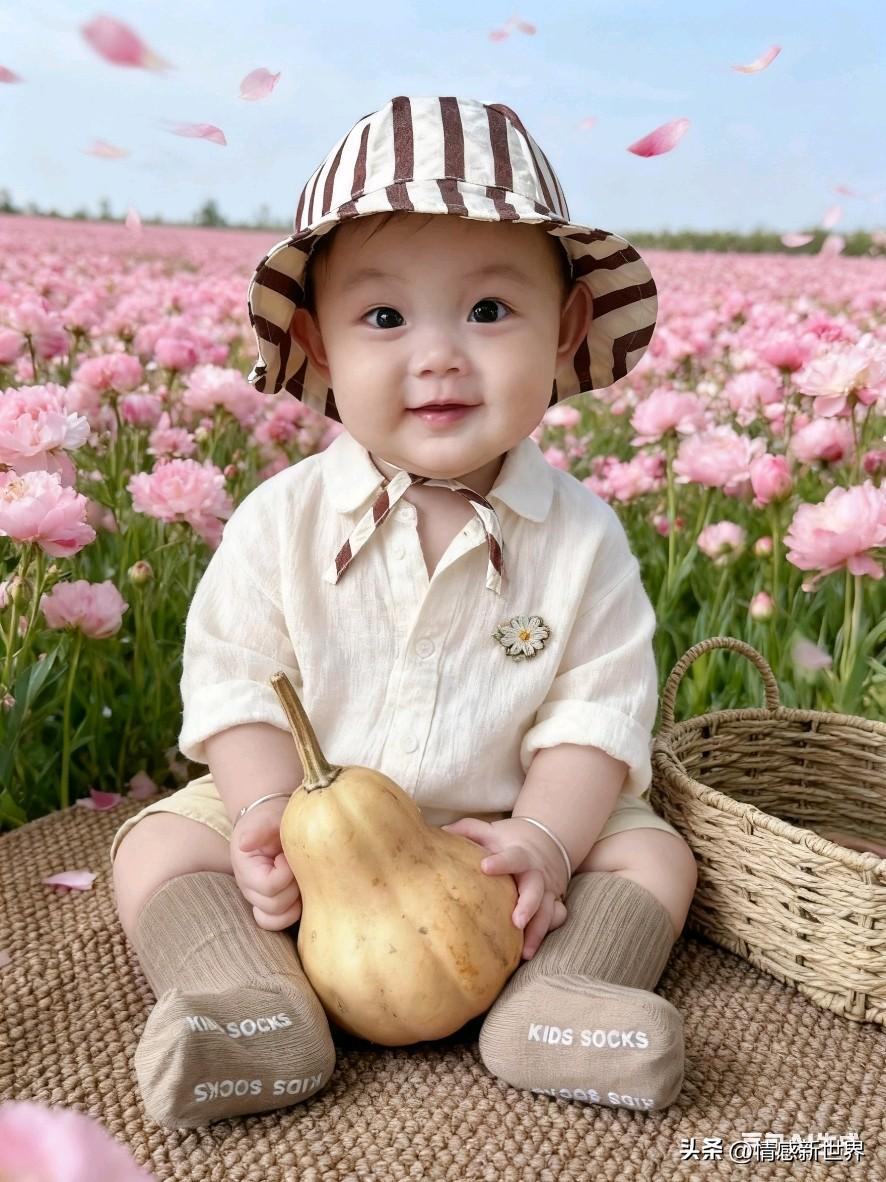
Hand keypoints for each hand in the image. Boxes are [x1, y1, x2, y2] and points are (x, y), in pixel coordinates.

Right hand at [230, 796, 301, 930]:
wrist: (271, 824)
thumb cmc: (270, 820)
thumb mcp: (267, 818)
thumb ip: (259, 829)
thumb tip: (244, 843)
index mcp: (246, 869)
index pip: (269, 886)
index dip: (286, 873)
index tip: (289, 854)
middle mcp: (250, 890)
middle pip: (275, 906)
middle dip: (293, 886)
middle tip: (298, 866)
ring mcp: (261, 900)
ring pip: (278, 919)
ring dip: (296, 902)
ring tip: (301, 879)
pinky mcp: (274, 905)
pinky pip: (280, 922)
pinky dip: (294, 912)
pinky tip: (303, 892)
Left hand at [440, 816, 568, 959]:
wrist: (546, 841)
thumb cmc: (509, 841)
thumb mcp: (491, 831)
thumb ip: (468, 830)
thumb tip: (441, 833)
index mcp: (520, 854)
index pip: (513, 857)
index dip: (501, 862)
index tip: (485, 867)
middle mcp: (535, 873)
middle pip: (535, 889)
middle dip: (527, 905)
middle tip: (516, 922)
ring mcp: (546, 889)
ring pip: (547, 910)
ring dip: (537, 931)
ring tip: (525, 952)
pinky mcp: (552, 902)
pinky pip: (556, 918)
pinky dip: (547, 931)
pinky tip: (532, 948)